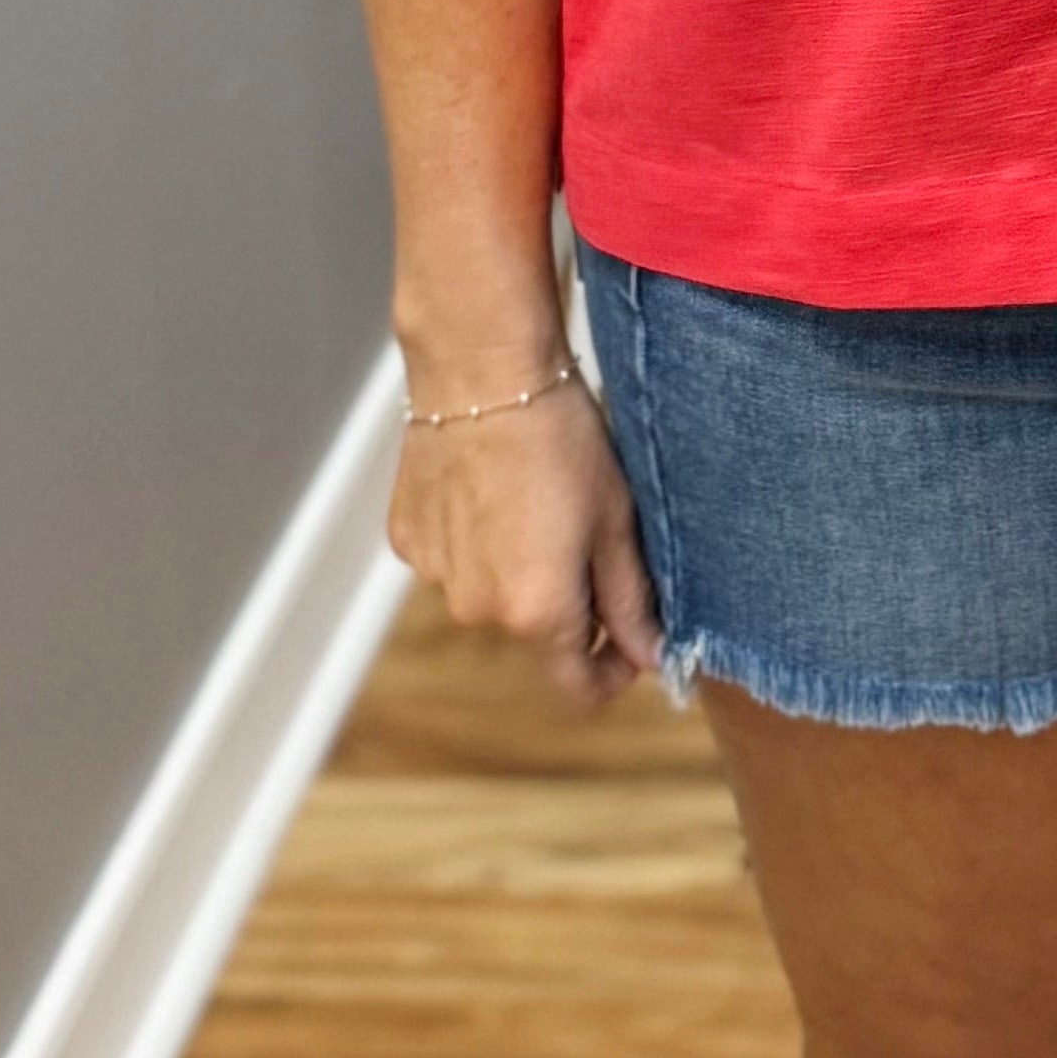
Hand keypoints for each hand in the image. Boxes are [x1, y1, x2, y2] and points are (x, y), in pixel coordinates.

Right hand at [391, 378, 660, 704]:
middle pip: (534, 636)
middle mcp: (476, 610)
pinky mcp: (407, 540)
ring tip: (536, 505)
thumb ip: (631, 601)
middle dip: (568, 607)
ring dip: (518, 573)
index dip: (612, 671)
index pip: (578, 687)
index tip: (630, 639)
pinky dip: (476, 542)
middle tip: (589, 541)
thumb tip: (649, 657)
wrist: (482, 370)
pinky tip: (492, 490)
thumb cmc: (563, 441)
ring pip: (491, 596)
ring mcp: (434, 576)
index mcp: (536, 614)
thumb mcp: (617, 522)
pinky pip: (453, 561)